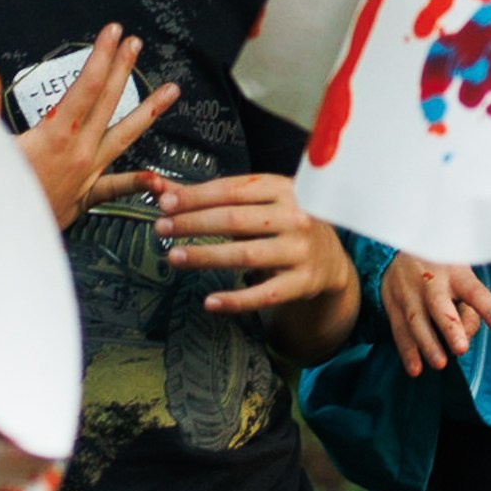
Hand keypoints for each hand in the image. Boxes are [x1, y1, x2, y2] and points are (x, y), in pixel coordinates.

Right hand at [0, 24, 179, 229]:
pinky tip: (160, 178)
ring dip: (148, 111)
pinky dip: (137, 182)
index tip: (113, 32)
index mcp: (55, 134)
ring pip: (124, 137)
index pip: (86, 85)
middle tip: (135, 43)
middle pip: (107, 102)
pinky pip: (116, 188)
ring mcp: (86, 174)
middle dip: (122, 69)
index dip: (101, 56)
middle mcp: (78, 151)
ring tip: (171, 91)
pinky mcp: (85, 196)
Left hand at [151, 173, 359, 361]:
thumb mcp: (260, 201)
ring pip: (245, 255)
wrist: (329, 259)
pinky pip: (263, 294)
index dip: (196, 196)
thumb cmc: (283, 224)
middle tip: (161, 228)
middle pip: (234, 220)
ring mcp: (300, 251)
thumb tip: (164, 190)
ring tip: (174, 256)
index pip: (231, 190)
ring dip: (206, 256)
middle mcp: (295, 217)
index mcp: (283, 189)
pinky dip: (235, 300)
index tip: (165, 203)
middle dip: (193, 223)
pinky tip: (210, 302)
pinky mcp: (302, 283)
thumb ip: (214, 197)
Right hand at [380, 253, 490, 376]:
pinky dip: (407, 351)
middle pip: (439, 304)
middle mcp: (430, 281)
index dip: (489, 309)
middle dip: (449, 327)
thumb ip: (469, 309)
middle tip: (461, 349)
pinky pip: (400, 331)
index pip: (475, 291)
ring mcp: (409, 293)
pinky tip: (415, 369)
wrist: (398, 252)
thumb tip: (463, 338)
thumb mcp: (461, 278)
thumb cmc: (443, 271)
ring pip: (417, 321)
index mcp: (455, 273)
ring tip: (440, 364)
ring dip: (428, 345)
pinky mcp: (392, 305)